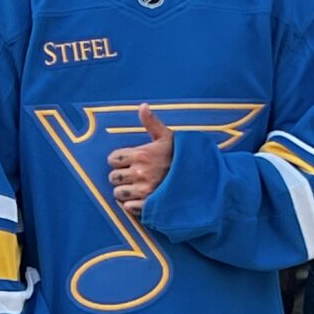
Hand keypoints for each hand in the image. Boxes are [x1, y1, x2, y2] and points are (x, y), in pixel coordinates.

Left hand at [107, 105, 174, 219]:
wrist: (201, 178)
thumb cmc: (182, 156)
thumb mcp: (167, 136)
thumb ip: (152, 123)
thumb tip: (143, 106)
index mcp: (141, 154)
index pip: (113, 159)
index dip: (118, 160)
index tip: (127, 161)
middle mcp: (140, 173)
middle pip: (113, 177)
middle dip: (121, 176)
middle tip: (132, 175)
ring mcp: (144, 190)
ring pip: (118, 193)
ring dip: (124, 191)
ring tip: (136, 187)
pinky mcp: (149, 206)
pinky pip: (128, 207)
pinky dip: (132, 205)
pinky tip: (141, 199)